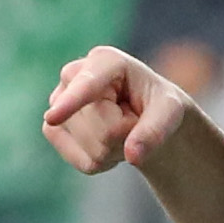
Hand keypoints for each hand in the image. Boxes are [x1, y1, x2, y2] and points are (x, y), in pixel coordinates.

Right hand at [40, 45, 203, 173]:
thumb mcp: (170, 111)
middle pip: (102, 130)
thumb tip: (133, 156)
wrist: (142, 114)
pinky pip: (82, 162)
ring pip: (93, 149)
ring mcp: (57, 103)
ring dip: (115, 149)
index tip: (54, 118)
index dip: (72, 102)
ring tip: (121, 128)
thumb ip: (155, 130)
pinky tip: (107, 143)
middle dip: (126, 135)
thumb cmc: (157, 104)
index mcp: (105, 60)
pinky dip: (101, 162)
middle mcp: (73, 75)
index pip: (88, 85)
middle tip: (134, 119)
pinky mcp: (52, 129)